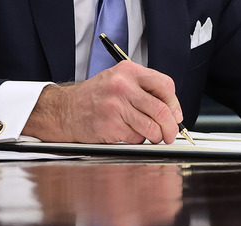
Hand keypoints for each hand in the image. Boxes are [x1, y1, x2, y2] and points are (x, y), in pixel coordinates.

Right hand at [23, 61, 183, 143]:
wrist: (64, 110)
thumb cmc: (94, 98)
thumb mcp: (118, 81)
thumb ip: (144, 90)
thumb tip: (173, 112)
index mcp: (128, 71)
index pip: (165, 85)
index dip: (175, 104)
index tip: (176, 115)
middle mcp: (122, 86)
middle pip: (162, 110)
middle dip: (171, 128)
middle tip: (170, 135)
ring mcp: (116, 106)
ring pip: (152, 128)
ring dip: (155, 136)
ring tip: (149, 135)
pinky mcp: (110, 125)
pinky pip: (136, 138)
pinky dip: (137, 140)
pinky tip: (126, 133)